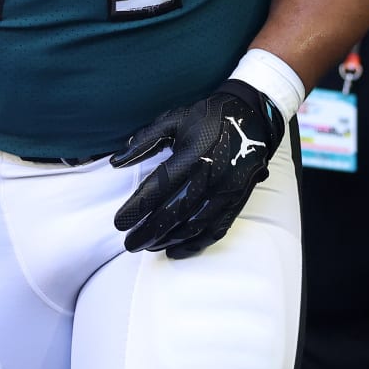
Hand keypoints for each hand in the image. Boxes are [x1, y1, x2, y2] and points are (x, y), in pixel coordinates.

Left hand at [110, 80, 284, 258]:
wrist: (252, 116)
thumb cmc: (207, 117)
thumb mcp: (174, 119)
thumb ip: (144, 140)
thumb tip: (115, 161)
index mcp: (191, 154)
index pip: (158, 188)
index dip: (137, 208)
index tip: (119, 223)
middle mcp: (209, 176)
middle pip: (174, 213)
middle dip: (149, 232)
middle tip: (129, 244)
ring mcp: (225, 191)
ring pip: (193, 225)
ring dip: (168, 240)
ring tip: (148, 248)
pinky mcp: (236, 200)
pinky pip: (215, 229)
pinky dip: (195, 244)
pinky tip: (176, 252)